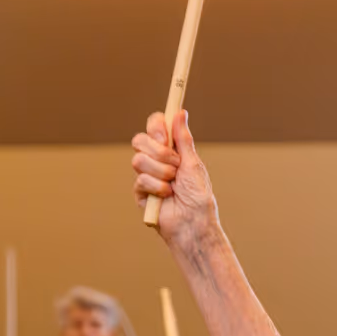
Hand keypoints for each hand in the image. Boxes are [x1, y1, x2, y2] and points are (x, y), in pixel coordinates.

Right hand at [131, 110, 219, 248]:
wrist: (193, 223)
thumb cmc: (198, 196)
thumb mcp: (192, 163)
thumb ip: (183, 139)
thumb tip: (180, 112)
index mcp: (170, 150)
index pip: (155, 127)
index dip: (156, 126)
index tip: (165, 135)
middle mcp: (156, 160)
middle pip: (139, 140)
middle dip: (159, 152)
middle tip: (175, 164)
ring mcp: (146, 175)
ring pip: (138, 160)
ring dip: (161, 171)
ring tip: (174, 184)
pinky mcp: (140, 192)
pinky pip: (140, 179)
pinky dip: (157, 187)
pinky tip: (167, 196)